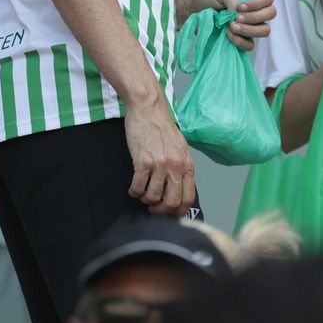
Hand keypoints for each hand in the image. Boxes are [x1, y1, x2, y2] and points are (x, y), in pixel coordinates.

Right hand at [123, 95, 195, 213]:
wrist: (149, 110)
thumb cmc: (163, 128)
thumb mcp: (181, 148)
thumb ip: (181, 167)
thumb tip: (179, 187)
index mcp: (187, 165)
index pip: (189, 197)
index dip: (178, 211)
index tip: (169, 212)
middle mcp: (176, 167)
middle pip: (172, 202)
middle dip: (160, 210)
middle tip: (153, 207)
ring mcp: (160, 165)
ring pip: (153, 197)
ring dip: (145, 199)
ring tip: (142, 193)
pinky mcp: (143, 162)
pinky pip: (137, 187)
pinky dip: (134, 191)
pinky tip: (133, 187)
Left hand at [208, 0, 275, 50]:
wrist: (193, 11)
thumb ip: (233, 0)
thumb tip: (239, 14)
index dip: (259, 3)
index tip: (242, 7)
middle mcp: (256, 9)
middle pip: (271, 14)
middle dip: (254, 17)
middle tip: (236, 18)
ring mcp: (251, 25)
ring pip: (264, 30)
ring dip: (249, 30)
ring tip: (231, 27)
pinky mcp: (243, 39)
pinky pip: (250, 45)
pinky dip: (240, 41)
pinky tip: (228, 35)